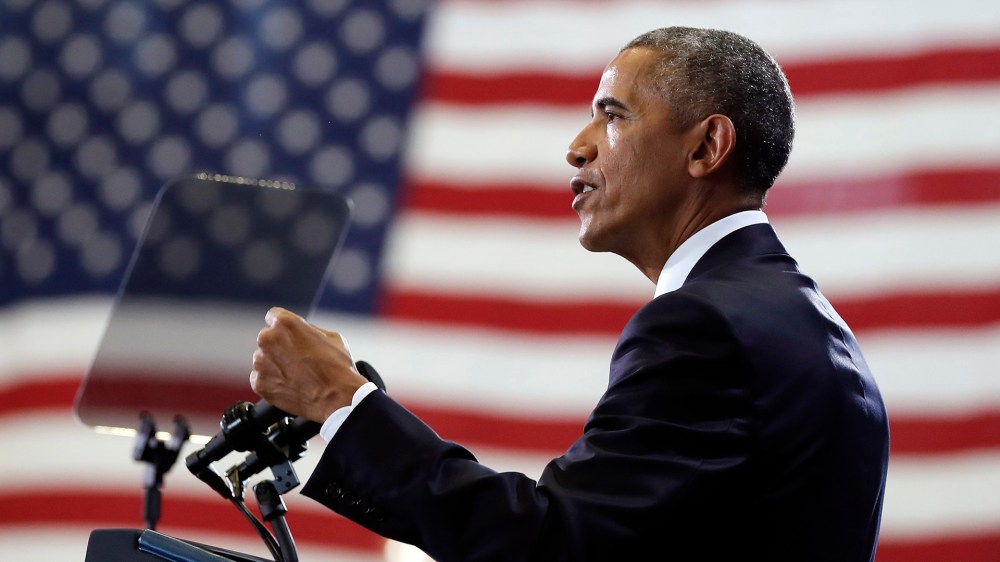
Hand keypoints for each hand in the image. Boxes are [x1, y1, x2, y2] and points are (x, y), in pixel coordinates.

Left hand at [250, 307, 367, 422]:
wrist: (336, 397)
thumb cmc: (337, 366)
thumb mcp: (330, 336)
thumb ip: (307, 330)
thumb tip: (299, 332)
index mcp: (284, 323)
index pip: (273, 317)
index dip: (285, 328)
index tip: (290, 336)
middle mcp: (268, 339)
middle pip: (267, 338)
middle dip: (279, 346)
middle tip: (296, 358)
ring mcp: (261, 362)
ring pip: (263, 359)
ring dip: (274, 364)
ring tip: (295, 374)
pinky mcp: (259, 383)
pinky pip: (260, 378)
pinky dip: (272, 382)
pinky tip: (289, 385)